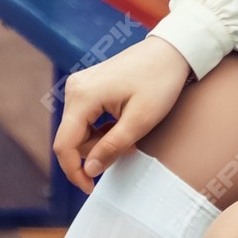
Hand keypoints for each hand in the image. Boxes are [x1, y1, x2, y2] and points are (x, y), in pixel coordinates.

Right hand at [52, 36, 192, 191]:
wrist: (173, 50)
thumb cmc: (161, 80)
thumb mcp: (141, 120)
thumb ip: (112, 147)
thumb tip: (90, 170)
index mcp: (82, 96)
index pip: (64, 145)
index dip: (74, 171)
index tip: (91, 187)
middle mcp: (75, 88)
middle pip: (72, 138)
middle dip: (97, 151)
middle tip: (129, 149)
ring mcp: (81, 85)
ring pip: (80, 129)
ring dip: (101, 140)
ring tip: (130, 135)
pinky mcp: (89, 85)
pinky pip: (87, 117)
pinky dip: (102, 128)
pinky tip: (123, 123)